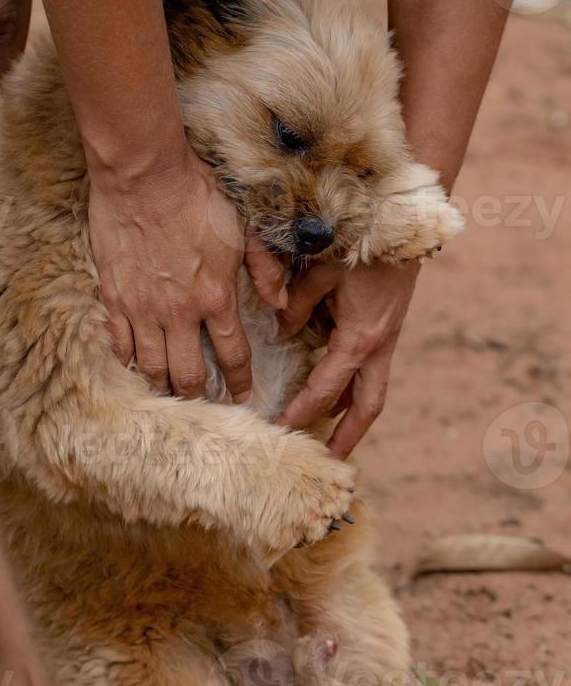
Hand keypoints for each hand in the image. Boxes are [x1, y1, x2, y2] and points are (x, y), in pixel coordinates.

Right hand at [89, 146, 285, 400]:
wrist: (143, 173)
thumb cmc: (197, 192)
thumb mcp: (243, 225)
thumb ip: (264, 268)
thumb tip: (279, 303)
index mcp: (216, 296)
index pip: (233, 355)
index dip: (239, 382)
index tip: (243, 396)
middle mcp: (180, 312)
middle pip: (189, 375)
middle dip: (199, 396)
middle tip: (203, 403)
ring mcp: (143, 308)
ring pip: (152, 368)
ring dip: (163, 387)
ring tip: (169, 394)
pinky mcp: (114, 297)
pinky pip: (119, 344)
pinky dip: (128, 361)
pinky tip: (135, 365)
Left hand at [277, 259, 419, 457]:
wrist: (405, 224)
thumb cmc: (361, 245)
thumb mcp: (321, 273)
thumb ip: (297, 306)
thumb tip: (280, 334)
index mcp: (360, 339)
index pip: (325, 389)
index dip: (301, 413)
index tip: (280, 431)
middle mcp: (378, 347)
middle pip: (367, 407)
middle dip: (348, 437)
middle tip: (328, 461)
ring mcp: (388, 339)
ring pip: (373, 390)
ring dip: (353, 414)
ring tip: (330, 435)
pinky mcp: (389, 328)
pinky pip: (372, 370)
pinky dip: (355, 387)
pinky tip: (338, 392)